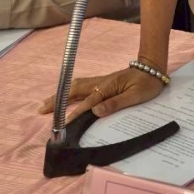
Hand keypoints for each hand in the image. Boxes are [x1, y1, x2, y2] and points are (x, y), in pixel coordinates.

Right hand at [37, 66, 164, 120]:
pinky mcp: (102, 83)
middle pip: (74, 90)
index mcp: (108, 87)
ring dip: (60, 94)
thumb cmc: (146, 84)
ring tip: (46, 104)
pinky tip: (64, 96)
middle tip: (41, 110)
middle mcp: (100, 83)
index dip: (76, 113)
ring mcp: (100, 82)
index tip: (64, 123)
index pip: (88, 102)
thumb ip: (116, 103)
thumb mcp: (136, 96)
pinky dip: (68, 91)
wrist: (152, 69)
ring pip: (75, 87)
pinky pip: (81, 86)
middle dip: (58, 99)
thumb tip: (95, 111)